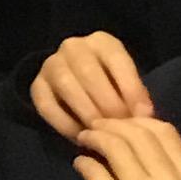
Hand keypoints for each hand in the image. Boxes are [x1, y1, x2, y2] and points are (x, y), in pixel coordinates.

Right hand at [32, 29, 154, 142]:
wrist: (79, 84)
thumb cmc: (112, 86)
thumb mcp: (126, 82)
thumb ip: (135, 96)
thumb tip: (144, 117)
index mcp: (101, 42)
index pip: (116, 59)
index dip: (131, 88)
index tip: (144, 114)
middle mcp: (73, 47)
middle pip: (88, 72)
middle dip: (108, 103)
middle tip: (120, 129)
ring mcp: (51, 64)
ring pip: (66, 84)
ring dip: (86, 112)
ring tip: (100, 134)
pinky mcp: (36, 86)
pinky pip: (46, 104)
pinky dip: (63, 123)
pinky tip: (79, 138)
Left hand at [74, 117, 180, 179]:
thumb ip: (167, 169)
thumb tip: (136, 130)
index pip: (165, 130)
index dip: (138, 119)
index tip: (120, 123)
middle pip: (137, 133)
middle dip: (111, 124)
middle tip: (94, 128)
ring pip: (115, 146)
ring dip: (94, 137)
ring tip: (85, 141)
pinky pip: (96, 171)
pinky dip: (84, 163)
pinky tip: (81, 165)